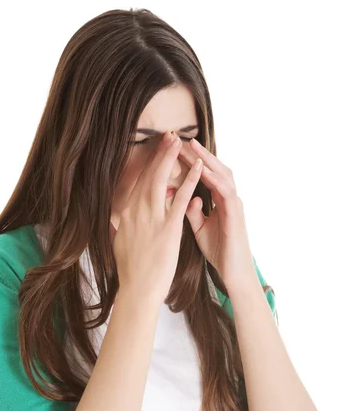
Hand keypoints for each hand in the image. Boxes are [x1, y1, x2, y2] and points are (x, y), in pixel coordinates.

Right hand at [111, 132, 202, 304]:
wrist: (138, 290)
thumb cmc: (132, 271)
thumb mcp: (120, 244)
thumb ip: (118, 228)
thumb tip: (114, 220)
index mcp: (127, 215)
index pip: (138, 184)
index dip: (148, 165)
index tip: (156, 151)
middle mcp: (136, 212)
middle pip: (148, 176)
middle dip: (159, 154)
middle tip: (170, 135)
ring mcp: (151, 219)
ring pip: (161, 180)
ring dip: (172, 158)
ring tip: (182, 141)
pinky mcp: (168, 228)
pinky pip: (180, 199)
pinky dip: (190, 181)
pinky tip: (199, 168)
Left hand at [178, 138, 256, 289]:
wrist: (234, 272)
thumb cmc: (220, 251)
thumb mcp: (200, 229)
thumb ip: (193, 212)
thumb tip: (186, 199)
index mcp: (219, 201)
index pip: (206, 174)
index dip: (192, 161)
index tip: (175, 149)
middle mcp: (228, 198)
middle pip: (215, 168)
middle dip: (199, 153)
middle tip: (181, 139)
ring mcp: (234, 204)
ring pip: (222, 174)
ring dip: (207, 159)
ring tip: (192, 146)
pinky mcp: (235, 214)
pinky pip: (226, 191)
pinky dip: (215, 179)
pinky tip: (204, 170)